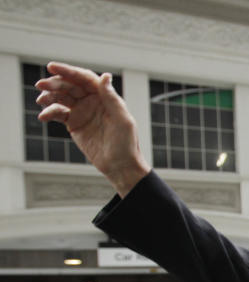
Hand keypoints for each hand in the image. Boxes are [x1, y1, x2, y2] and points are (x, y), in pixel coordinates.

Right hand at [35, 62, 149, 196]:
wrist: (120, 166)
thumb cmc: (126, 143)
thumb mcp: (122, 120)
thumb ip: (112, 99)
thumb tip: (105, 76)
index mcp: (105, 97)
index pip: (84, 78)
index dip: (68, 71)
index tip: (51, 67)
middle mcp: (92, 101)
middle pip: (70, 86)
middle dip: (54, 83)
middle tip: (40, 85)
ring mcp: (82, 112)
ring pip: (62, 98)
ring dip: (49, 96)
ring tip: (41, 101)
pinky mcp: (74, 124)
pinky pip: (58, 114)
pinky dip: (49, 113)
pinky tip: (43, 116)